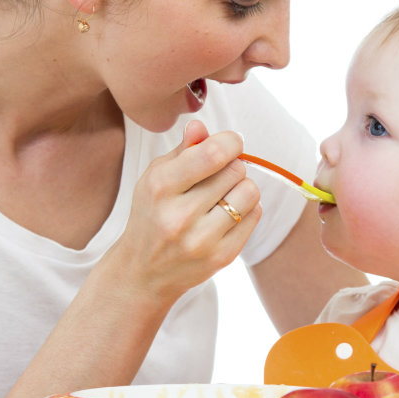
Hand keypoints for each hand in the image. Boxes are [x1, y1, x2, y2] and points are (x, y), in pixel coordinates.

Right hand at [110, 120, 261, 301]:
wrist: (144, 271)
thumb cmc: (152, 214)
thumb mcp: (156, 177)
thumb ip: (183, 150)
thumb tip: (201, 126)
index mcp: (160, 188)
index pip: (213, 154)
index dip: (230, 142)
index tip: (230, 143)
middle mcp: (179, 216)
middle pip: (235, 170)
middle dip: (232, 166)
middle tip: (219, 175)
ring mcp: (201, 240)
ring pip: (250, 193)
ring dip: (242, 187)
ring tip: (225, 194)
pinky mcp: (221, 257)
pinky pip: (255, 216)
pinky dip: (248, 209)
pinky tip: (228, 213)